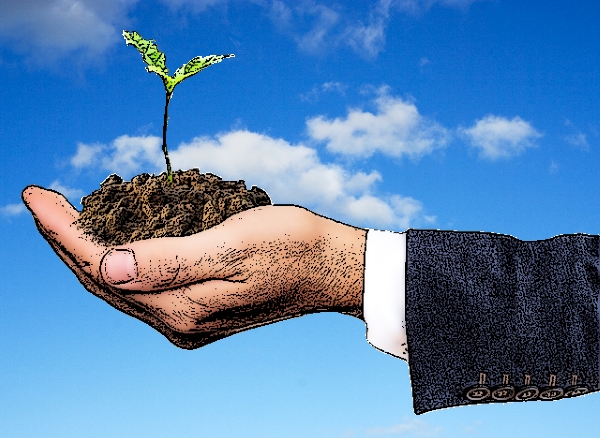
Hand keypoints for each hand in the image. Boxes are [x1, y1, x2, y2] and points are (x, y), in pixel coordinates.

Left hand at [22, 185, 365, 348]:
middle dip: (66, 240)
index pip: (103, 268)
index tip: (35, 195)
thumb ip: (169, 261)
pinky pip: (145, 286)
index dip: (64, 231)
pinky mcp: (202, 309)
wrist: (332, 268)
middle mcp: (179, 321)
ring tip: (65, 218)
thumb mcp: (233, 245)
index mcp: (183, 307)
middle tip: (39, 200)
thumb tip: (107, 267)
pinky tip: (114, 241)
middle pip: (105, 281)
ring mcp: (190, 319)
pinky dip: (120, 261)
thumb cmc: (292, 246)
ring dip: (89, 251)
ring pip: (121, 285)